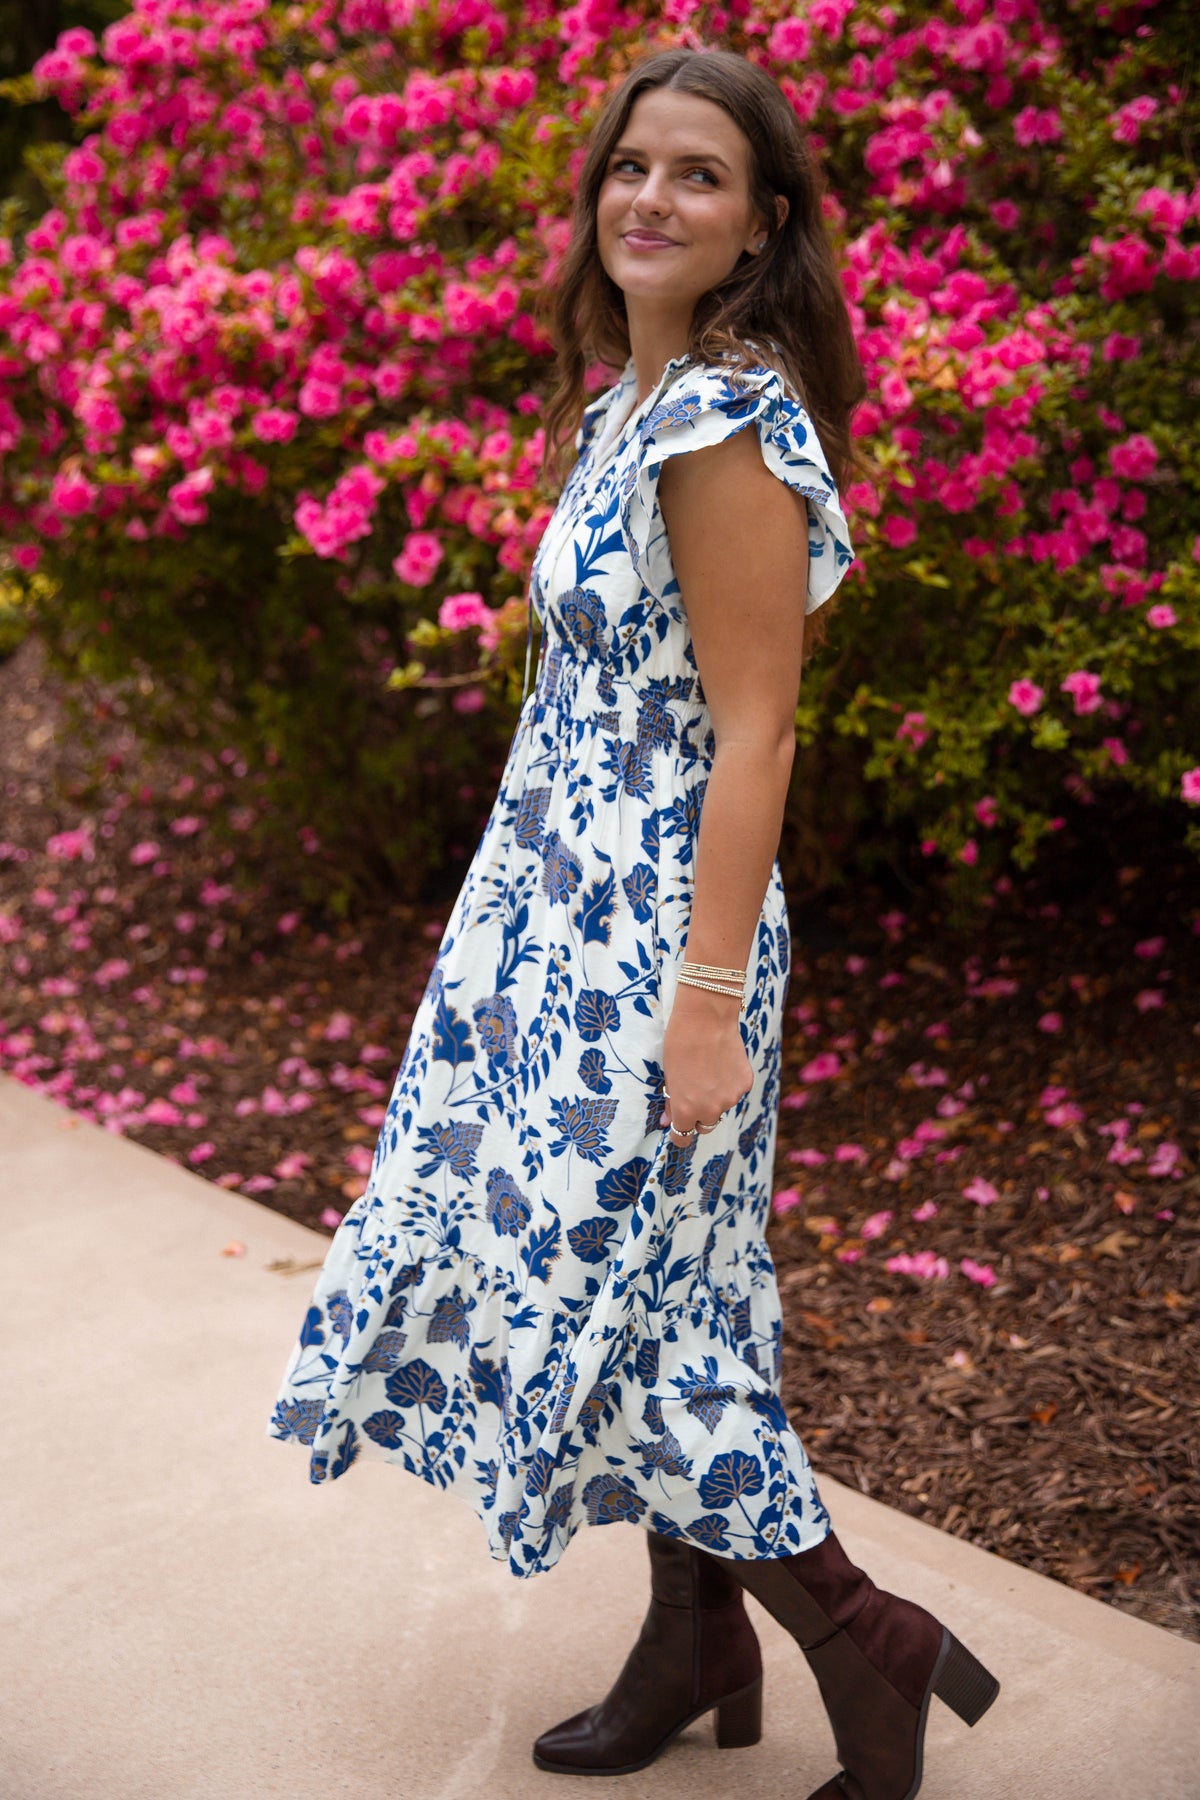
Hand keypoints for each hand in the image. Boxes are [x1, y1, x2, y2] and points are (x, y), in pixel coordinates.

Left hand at [658, 985, 753, 1144]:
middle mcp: (710, 1110)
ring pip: (722, 1107)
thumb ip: (672, 1101)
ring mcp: (731, 1098)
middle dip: (699, 1114)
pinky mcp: (745, 1084)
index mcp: (686, 1110)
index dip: (679, 1132)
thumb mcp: (669, 1075)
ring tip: (709, 1069)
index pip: (683, 1138)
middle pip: (705, 1125)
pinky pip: (735, 1091)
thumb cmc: (679, 1043)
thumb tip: (668, 1120)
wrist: (706, 1017)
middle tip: (694, 1091)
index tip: (678, 1125)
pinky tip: (722, 1062)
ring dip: (715, 1097)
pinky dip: (729, 1083)